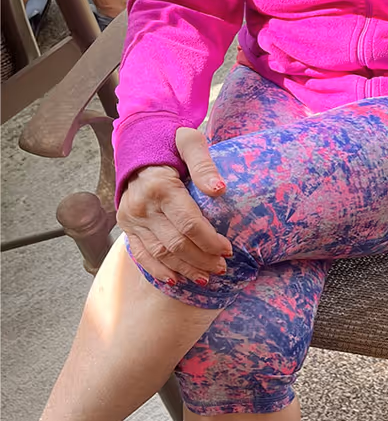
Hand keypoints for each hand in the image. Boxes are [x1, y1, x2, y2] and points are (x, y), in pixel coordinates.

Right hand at [117, 128, 232, 285]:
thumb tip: (220, 190)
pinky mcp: (126, 224)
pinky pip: (140, 253)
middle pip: (175, 243)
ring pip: (159, 253)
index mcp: (161, 186)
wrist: (137, 141)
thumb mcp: (190, 142)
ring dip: (183, 268)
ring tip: (205, 276)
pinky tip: (174, 279)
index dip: (210, 240)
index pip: (189, 223)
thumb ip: (204, 165)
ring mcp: (132, 218)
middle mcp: (143, 205)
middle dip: (201, 259)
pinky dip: (156, 270)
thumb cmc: (170, 141)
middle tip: (222, 267)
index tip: (228, 249)